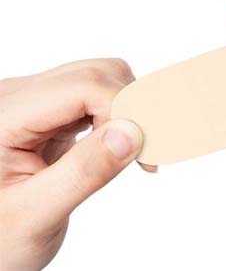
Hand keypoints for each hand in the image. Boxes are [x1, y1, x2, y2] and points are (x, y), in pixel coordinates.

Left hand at [0, 59, 143, 269]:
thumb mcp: (34, 215)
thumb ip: (83, 172)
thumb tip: (133, 132)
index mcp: (5, 114)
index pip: (82, 86)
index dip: (123, 108)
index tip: (146, 147)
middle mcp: (19, 96)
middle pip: (94, 75)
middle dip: (130, 107)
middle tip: (147, 152)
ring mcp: (35, 100)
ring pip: (99, 79)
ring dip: (127, 109)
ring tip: (132, 151)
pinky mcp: (51, 111)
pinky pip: (94, 96)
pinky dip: (117, 115)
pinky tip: (119, 145)